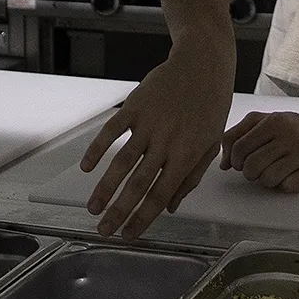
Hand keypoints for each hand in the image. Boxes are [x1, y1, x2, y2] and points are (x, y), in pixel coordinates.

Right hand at [79, 39, 233, 237]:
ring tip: (93, 208)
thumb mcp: (211, 143)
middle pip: (138, 184)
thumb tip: (171, 207)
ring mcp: (149, 124)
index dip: (144, 217)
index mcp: (187, 154)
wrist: (203, 64)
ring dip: (105, 187)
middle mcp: (166, 142)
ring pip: (122, 162)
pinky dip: (97, 150)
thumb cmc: (211, 106)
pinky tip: (87, 168)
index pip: (161, 194)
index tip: (129, 234)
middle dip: (120, 211)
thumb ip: (192, 177)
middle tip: (104, 230)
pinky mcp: (135, 107)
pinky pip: (111, 131)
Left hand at [220, 108, 298, 191]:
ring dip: (267, 180)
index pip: (239, 148)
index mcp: (274, 121)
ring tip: (275, 171)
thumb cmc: (294, 128)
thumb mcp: (265, 121)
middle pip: (252, 166)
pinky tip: (291, 174)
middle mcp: (289, 135)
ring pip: (267, 179)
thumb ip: (238, 135)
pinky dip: (284, 184)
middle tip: (258, 169)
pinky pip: (287, 186)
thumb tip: (224, 164)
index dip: (236, 160)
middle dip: (250, 173)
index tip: (242, 162)